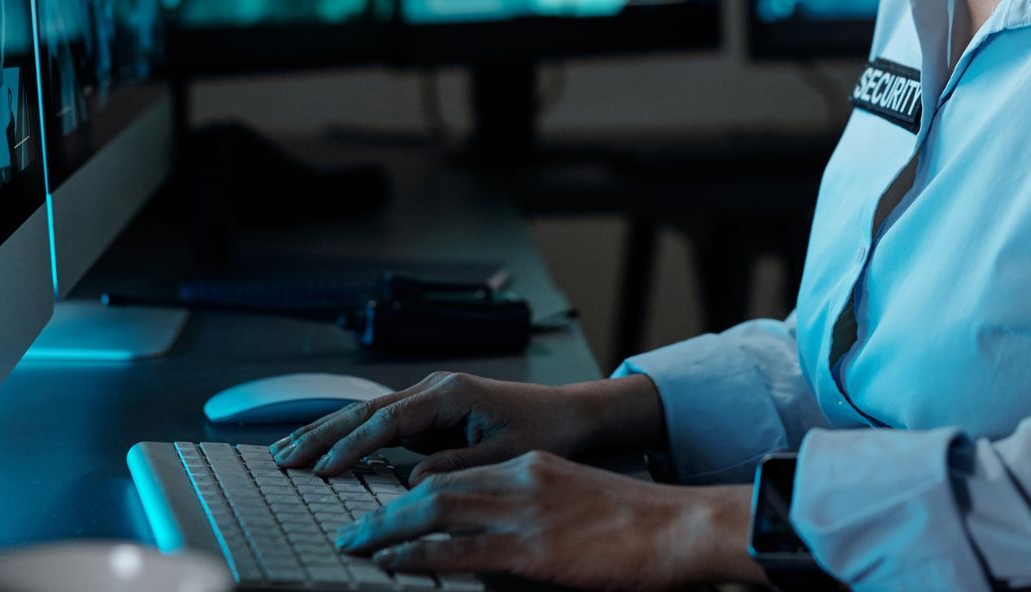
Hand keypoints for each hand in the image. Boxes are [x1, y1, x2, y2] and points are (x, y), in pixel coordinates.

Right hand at [270, 372, 661, 481]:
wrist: (567, 414)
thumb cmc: (542, 431)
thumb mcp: (504, 456)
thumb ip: (458, 466)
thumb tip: (413, 481)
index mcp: (450, 393)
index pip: (388, 421)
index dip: (352, 446)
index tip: (321, 469)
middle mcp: (433, 390)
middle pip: (365, 411)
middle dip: (320, 434)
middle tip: (280, 457)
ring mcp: (429, 399)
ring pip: (366, 415)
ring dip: (326, 434)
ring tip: (285, 452)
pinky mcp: (430, 414)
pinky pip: (380, 426)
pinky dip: (349, 438)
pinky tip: (323, 453)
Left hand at [333, 451, 761, 589]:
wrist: (680, 527)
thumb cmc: (636, 526)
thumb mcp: (575, 505)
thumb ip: (533, 513)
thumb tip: (494, 541)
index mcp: (531, 468)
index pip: (455, 475)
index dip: (410, 494)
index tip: (381, 512)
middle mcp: (520, 480)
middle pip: (433, 488)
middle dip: (384, 510)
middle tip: (350, 529)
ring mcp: (524, 512)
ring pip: (435, 511)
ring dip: (386, 529)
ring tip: (354, 544)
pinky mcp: (532, 548)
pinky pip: (460, 550)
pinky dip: (418, 555)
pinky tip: (391, 563)